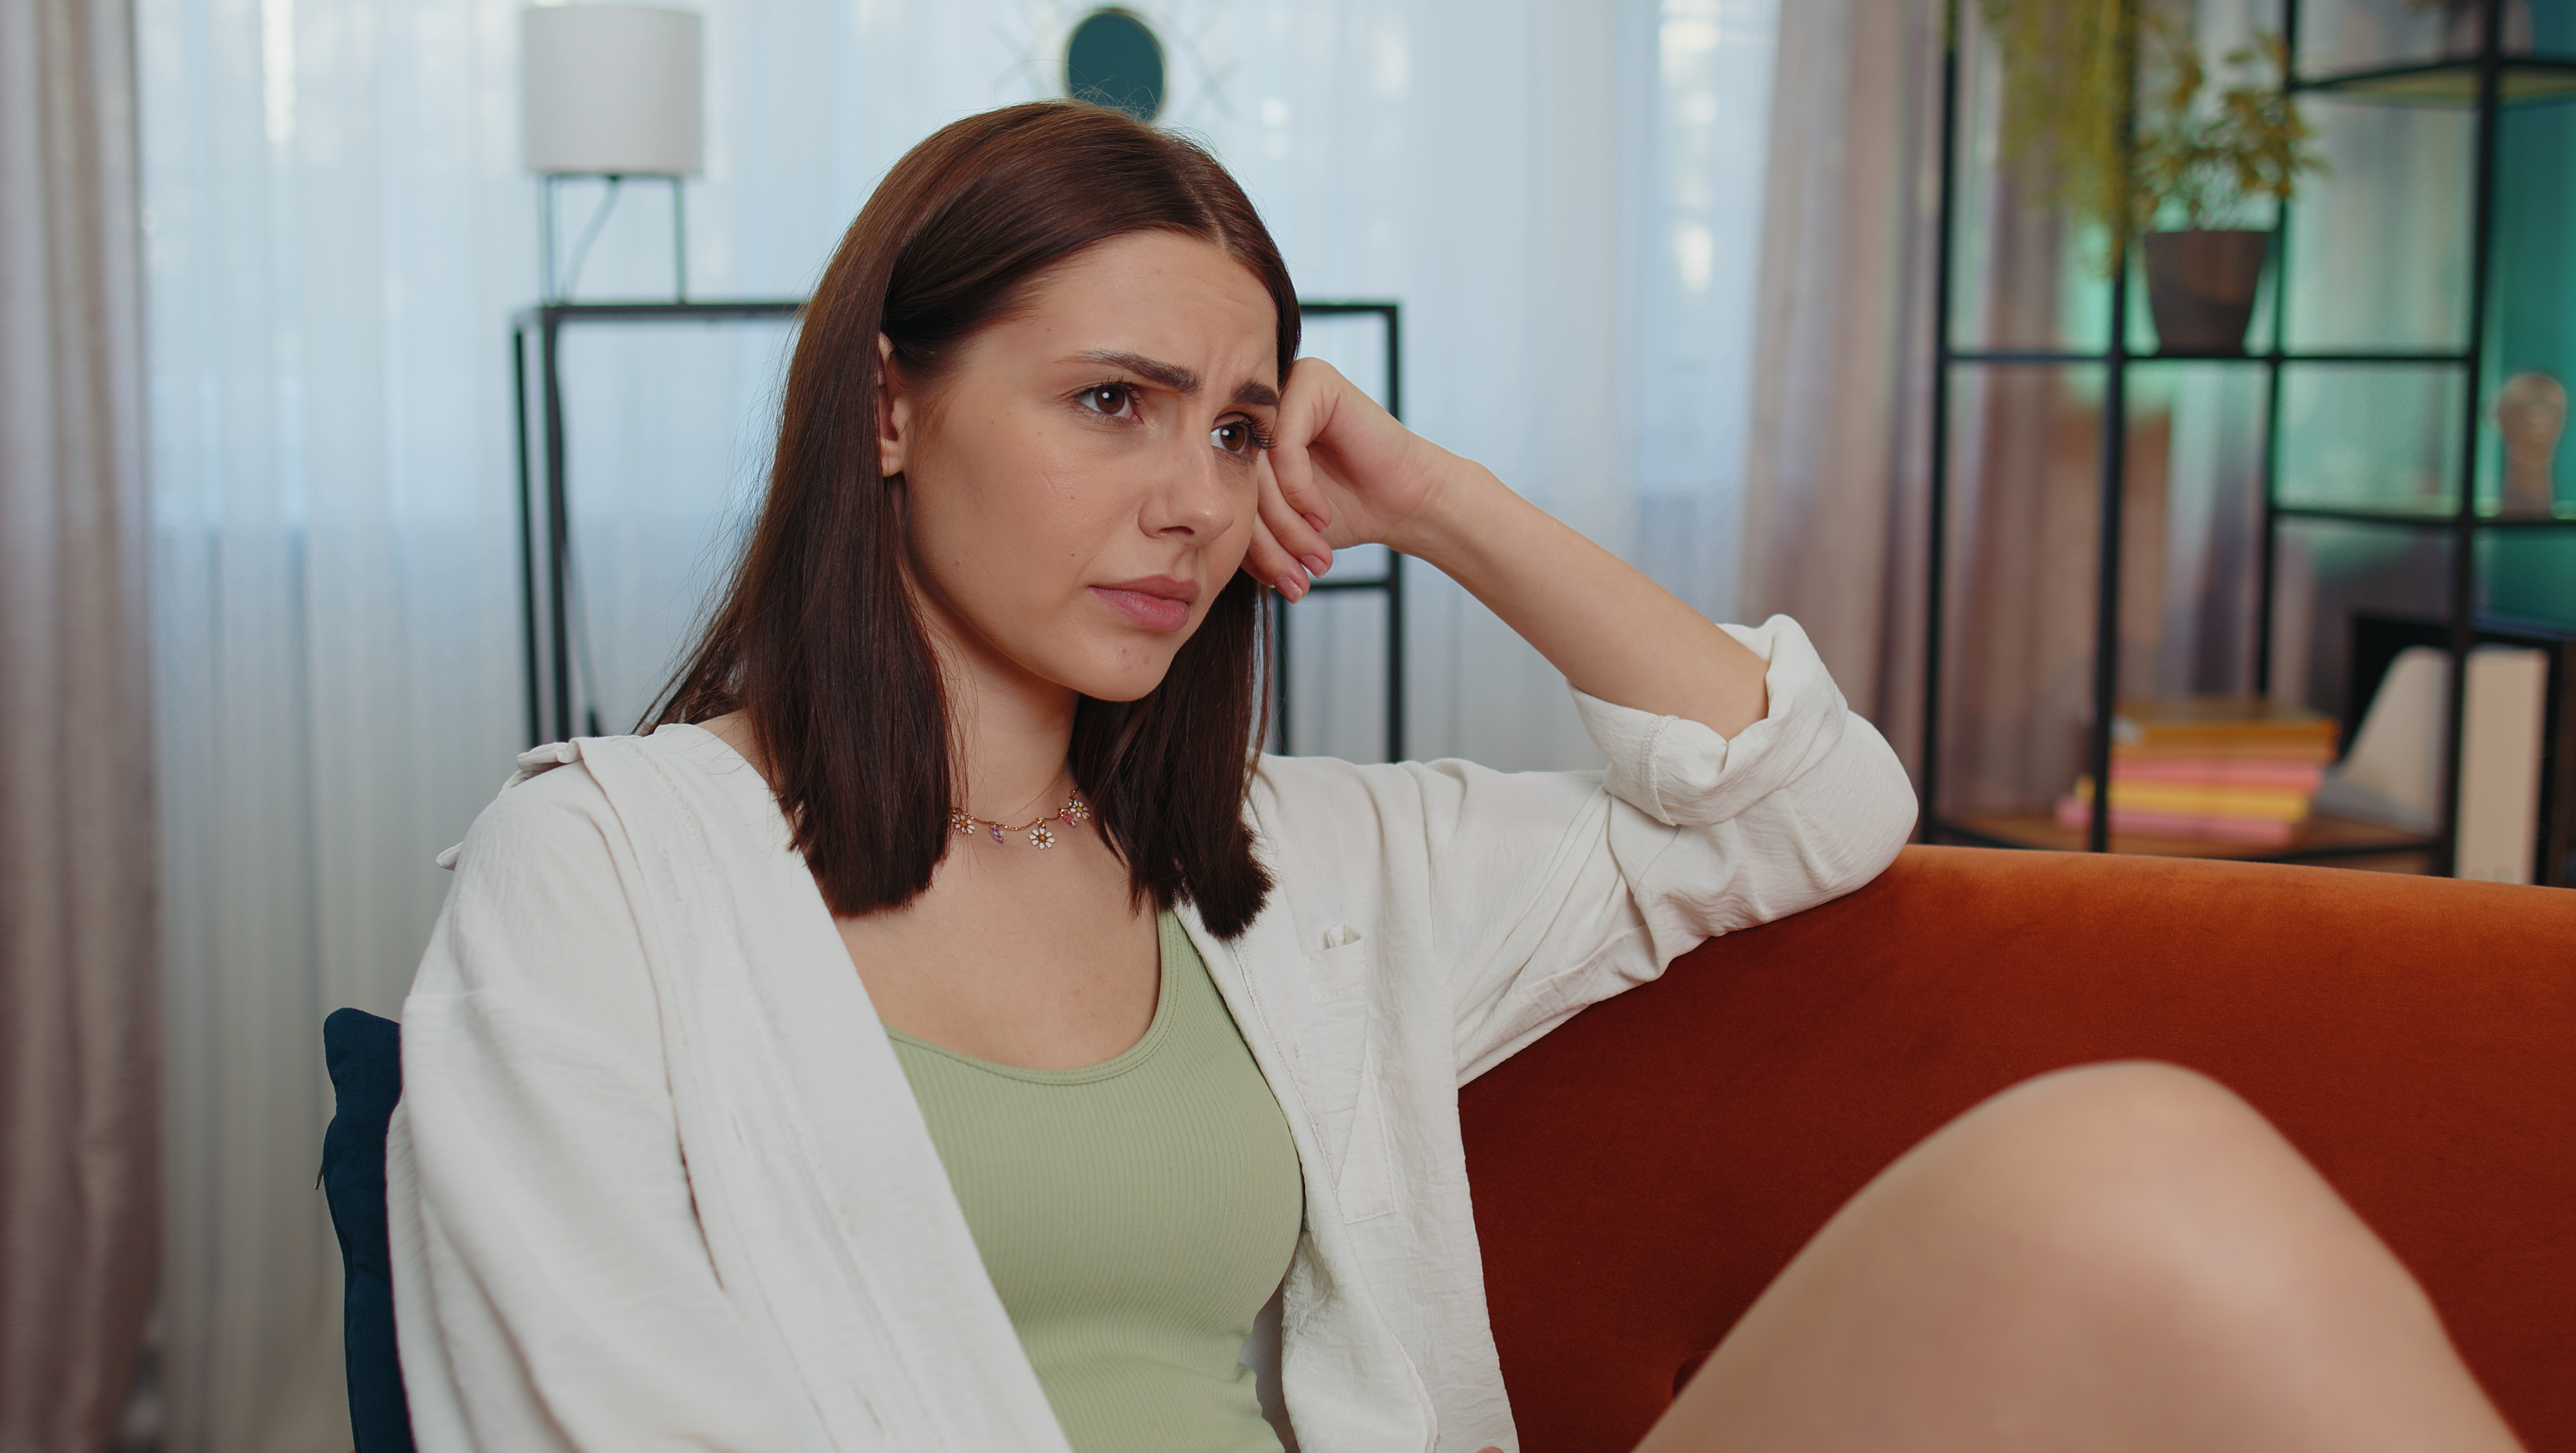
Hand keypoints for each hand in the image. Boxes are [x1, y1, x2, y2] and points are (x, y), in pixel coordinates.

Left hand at [1241, 357, 1458, 598]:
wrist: (1406, 502)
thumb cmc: (1345, 511)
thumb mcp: (1280, 525)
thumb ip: (1240, 522)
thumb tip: (1197, 538)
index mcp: (1244, 431)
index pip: (1224, 487)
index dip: (1246, 541)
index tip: (1275, 580)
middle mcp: (1261, 403)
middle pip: (1239, 478)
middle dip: (1267, 540)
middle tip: (1293, 577)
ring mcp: (1286, 386)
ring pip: (1259, 467)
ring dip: (1285, 524)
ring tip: (1312, 557)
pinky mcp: (1313, 382)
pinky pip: (1284, 447)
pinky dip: (1300, 491)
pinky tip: (1323, 516)